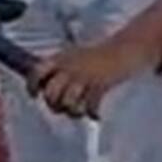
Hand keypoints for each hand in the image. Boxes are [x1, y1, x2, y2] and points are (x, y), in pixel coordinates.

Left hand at [31, 32, 161, 118]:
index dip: (33, 85)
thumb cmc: (102, 55)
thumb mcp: (76, 55)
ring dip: (74, 111)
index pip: (37, 71)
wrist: (128, 47)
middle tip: (65, 108)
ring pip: (67, 102)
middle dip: (56, 105)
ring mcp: (85, 75)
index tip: (35, 95)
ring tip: (81, 111)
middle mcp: (70, 66)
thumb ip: (61, 68)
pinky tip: (96, 113)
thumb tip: (46, 87)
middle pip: (51, 94)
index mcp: (62, 57)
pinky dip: (92, 112)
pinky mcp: (100, 83)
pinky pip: (89, 106)